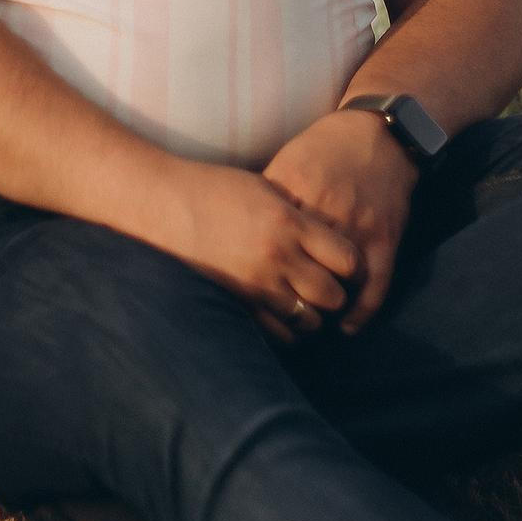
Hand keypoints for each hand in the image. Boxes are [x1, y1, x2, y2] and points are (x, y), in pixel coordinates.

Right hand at [157, 158, 360, 337]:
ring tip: (309, 302)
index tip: (347, 263)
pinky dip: (291, 330)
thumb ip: (297, 213)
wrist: (168, 204)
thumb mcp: (266, 188)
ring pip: (309, 319)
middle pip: (332, 294)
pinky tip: (287, 316)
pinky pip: (279, 332)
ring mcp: (257, 283)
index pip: (345, 258)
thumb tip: (326, 229)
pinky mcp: (239, 301)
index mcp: (289, 222)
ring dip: (315, 314)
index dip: (353, 265)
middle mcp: (278, 256)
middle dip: (338, 293)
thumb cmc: (216, 188)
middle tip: (332, 286)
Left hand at [262, 109, 416, 333]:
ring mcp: (358, 229)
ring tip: (309, 324)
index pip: (270, 243)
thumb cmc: (325, 147)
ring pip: (336, 286)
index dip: (258, 271)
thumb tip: (233, 226)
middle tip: (278, 316)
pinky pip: (374, 289)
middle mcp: (325, 213)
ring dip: (323, 310)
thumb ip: (266, 197)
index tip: (249, 289)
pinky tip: (346, 328)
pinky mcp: (385, 240)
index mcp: (294, 192)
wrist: (378, 133)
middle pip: (301, 270)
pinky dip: (360, 314)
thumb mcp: (287, 161)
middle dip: (288, 297)